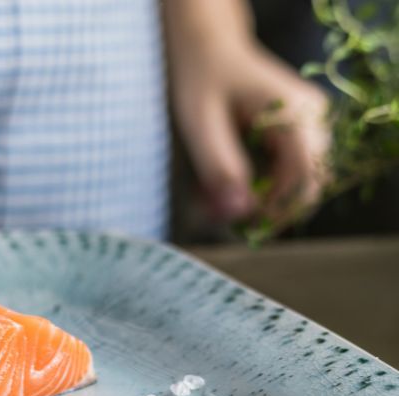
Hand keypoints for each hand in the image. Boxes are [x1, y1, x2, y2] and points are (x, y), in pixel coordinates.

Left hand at [171, 41, 329, 225]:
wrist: (210, 52)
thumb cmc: (202, 80)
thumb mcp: (200, 124)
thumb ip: (219, 167)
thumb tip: (239, 213)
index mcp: (297, 113)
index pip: (306, 179)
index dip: (277, 209)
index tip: (239, 222)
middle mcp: (314, 120)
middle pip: (306, 187)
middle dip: (265, 210)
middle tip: (219, 216)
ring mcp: (311, 128)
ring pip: (297, 186)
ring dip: (259, 203)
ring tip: (215, 202)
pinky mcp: (300, 137)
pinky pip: (288, 176)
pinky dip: (258, 189)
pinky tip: (225, 188)